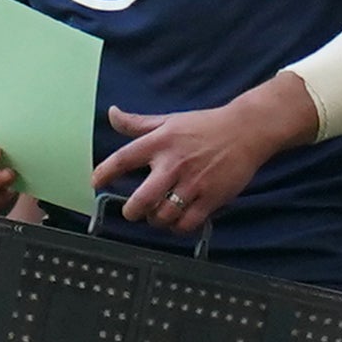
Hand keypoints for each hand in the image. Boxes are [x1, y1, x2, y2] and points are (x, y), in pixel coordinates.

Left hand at [91, 75, 316, 234]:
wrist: (246, 130)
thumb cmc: (205, 126)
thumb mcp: (169, 120)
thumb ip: (138, 124)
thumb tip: (112, 114)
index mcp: (160, 143)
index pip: (123, 159)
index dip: (105, 172)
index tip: (95, 182)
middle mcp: (173, 164)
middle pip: (142, 199)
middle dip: (131, 211)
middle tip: (132, 211)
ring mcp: (193, 183)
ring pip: (163, 215)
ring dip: (155, 220)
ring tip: (156, 215)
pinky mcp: (211, 198)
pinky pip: (187, 224)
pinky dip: (177, 227)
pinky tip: (176, 221)